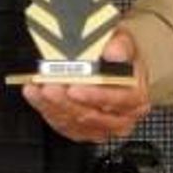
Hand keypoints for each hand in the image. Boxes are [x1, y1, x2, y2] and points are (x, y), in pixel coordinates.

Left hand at [26, 25, 150, 144]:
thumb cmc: (117, 57)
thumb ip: (121, 46)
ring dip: (53, 106)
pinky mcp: (82, 131)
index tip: (76, 88)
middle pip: (93, 116)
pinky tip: (35, 95)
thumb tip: (115, 52)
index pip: (120, 101)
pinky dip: (46, 109)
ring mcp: (101, 127)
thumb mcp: (123, 42)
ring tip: (38, 89)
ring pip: (75, 122)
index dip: (97, 96)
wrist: (109, 66)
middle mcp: (122, 117)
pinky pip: (62, 124)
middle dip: (67, 102)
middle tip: (50, 88)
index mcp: (136, 97)